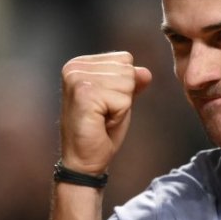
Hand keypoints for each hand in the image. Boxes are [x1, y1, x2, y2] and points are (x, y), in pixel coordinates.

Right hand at [59, 52, 152, 175]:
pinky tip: (101, 122)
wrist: (84, 160)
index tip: (105, 103)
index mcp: (80, 64)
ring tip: (102, 117)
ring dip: (121, 106)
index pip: (124, 59)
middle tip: (104, 113)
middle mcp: (74, 67)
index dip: (123, 86)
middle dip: (123, 96)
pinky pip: (123, 99)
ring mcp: (77, 79)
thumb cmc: (100, 131)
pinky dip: (119, 115)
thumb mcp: (120, 100)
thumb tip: (145, 72)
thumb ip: (131, 82)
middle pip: (127, 69)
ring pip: (127, 83)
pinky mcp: (84, 94)